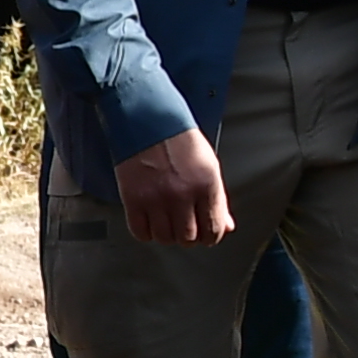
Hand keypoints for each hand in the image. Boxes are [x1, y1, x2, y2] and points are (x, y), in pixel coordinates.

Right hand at [117, 130, 233, 245]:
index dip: (211, 236)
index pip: (213, 229)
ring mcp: (156, 199)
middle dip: (189, 236)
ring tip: (167, 222)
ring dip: (167, 235)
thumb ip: (217, 198)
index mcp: (206, 184)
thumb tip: (224, 225)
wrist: (147, 119)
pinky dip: (146, 232)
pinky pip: (141, 232)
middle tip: (186, 226)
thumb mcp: (208, 166)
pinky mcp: (133, 200)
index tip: (206, 235)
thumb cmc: (178, 138)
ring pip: (165, 238)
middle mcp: (182, 194)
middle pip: (189, 238)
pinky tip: (150, 222)